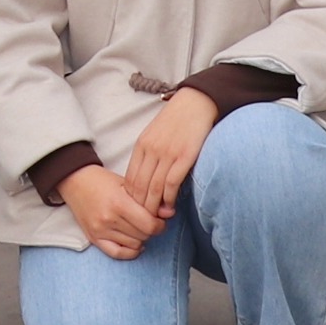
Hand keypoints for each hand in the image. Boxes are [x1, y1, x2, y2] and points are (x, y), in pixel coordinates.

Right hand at [60, 162, 164, 259]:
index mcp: (118, 202)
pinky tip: (135, 244)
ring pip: (133, 244)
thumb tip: (170, 213)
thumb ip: (147, 198)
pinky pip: (117, 253)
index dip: (160, 224)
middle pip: (143, 235)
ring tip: (139, 227)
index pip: (149, 225)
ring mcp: (100, 230)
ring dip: (141, 238)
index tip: (160, 219)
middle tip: (150, 221)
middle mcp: (109, 219)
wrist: (74, 181)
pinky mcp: (93, 238)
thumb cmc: (102, 180)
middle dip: (151, 229)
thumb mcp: (126, 183)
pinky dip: (130, 252)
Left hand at [123, 85, 217, 218]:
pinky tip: (171, 207)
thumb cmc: (176, 121)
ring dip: (155, 208)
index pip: (130, 179)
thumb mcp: (155, 136)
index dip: (131, 200)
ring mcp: (167, 154)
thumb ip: (149, 156)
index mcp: (142, 146)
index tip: (136, 212)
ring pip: (154, 188)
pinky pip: (171, 183)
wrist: (195, 103)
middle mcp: (151, 150)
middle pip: (140, 187)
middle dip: (141, 208)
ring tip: (158, 219)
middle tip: (146, 221)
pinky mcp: (183, 156)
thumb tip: (147, 182)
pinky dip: (169, 199)